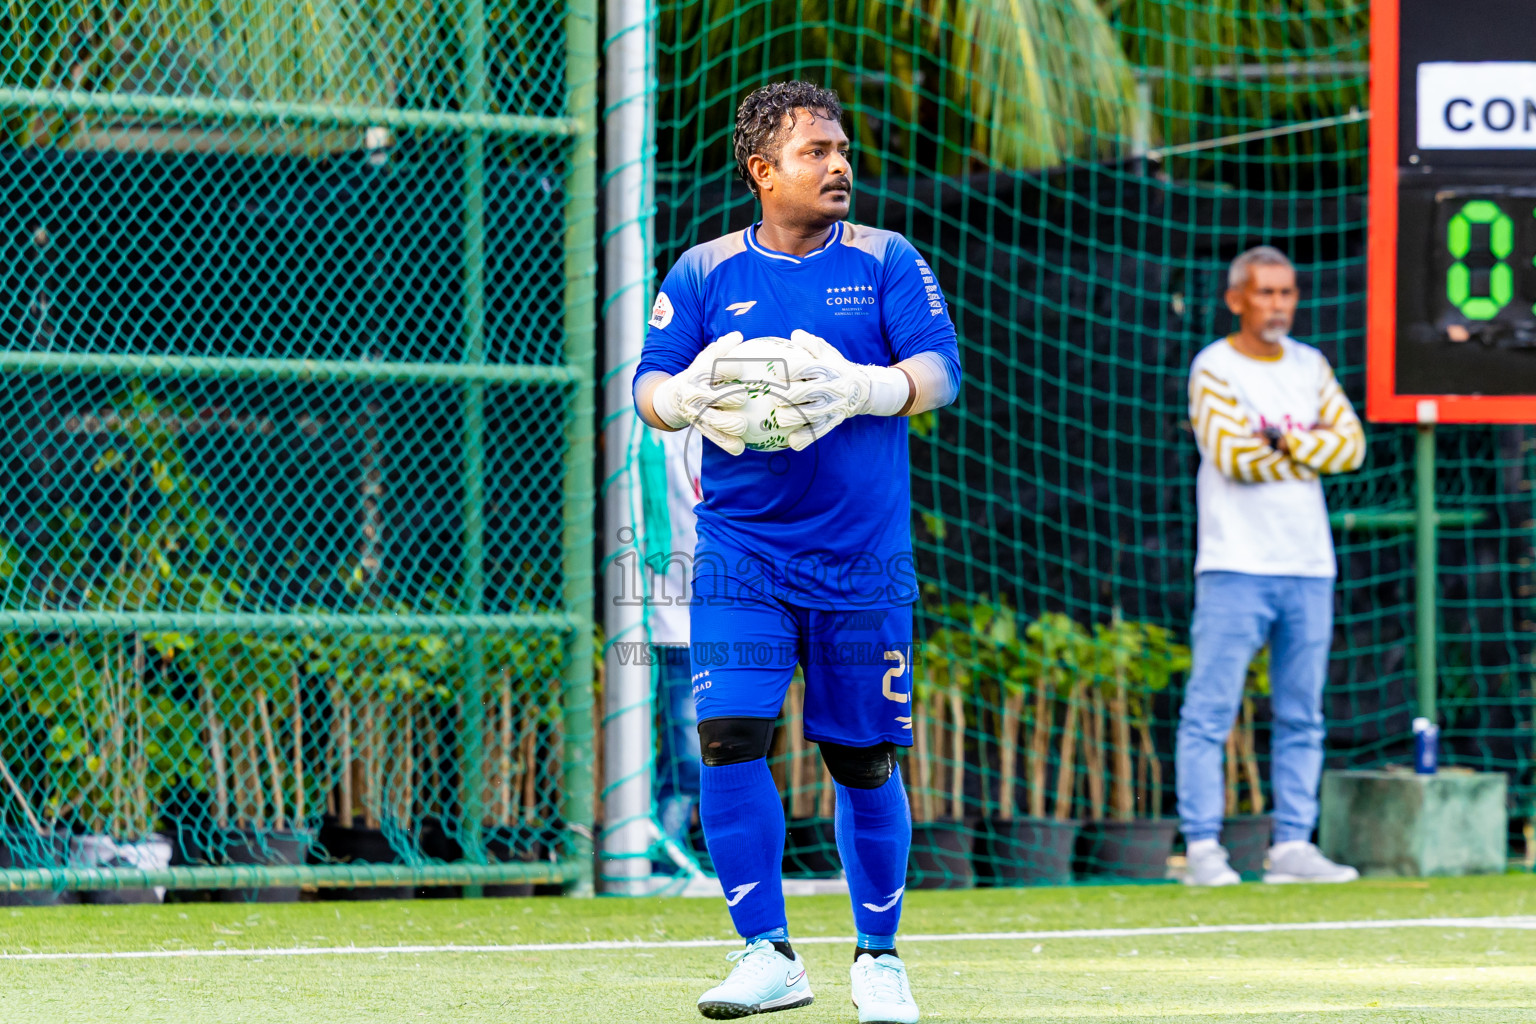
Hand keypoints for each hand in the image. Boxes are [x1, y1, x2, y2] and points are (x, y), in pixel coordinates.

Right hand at [650, 332, 750, 454]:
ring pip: (713, 420)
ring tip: (742, 425)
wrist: (671, 399)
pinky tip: (739, 448)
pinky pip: (714, 437)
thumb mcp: (705, 360)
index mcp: (699, 375)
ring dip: (728, 424)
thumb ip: (721, 349)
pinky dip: (726, 444)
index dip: (725, 368)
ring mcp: (698, 413)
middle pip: (712, 396)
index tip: (738, 366)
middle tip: (741, 397)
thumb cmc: (697, 375)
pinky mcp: (701, 427)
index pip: (713, 369)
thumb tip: (738, 335)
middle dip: (727, 396)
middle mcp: (697, 394)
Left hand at [773, 329, 907, 447]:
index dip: (784, 369)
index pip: (799, 367)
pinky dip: (801, 439)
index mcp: (823, 369)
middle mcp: (826, 388)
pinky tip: (791, 439)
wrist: (862, 390)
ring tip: (781, 414)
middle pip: (795, 394)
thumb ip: (810, 343)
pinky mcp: (831, 423)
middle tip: (775, 395)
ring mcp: (829, 408)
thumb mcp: (827, 352)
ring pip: (801, 416)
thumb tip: (794, 335)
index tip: (776, 370)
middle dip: (779, 395)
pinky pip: (813, 434)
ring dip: (786, 416)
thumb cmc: (836, 368)